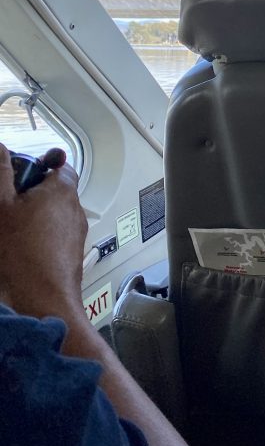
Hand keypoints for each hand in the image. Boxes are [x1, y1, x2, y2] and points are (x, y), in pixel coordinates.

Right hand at [0, 143, 87, 320]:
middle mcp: (75, 206)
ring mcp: (76, 230)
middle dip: (30, 192)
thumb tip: (0, 147)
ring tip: (9, 227)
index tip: (19, 172)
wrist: (42, 297)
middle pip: (55, 188)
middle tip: (7, 202)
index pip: (58, 163)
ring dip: (33, 214)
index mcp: (62, 188)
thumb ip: (1, 173)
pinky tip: (18, 246)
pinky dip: (39, 233)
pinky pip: (55, 232)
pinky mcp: (72, 250)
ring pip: (54, 212)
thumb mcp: (0, 206)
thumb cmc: (21, 253)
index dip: (38, 165)